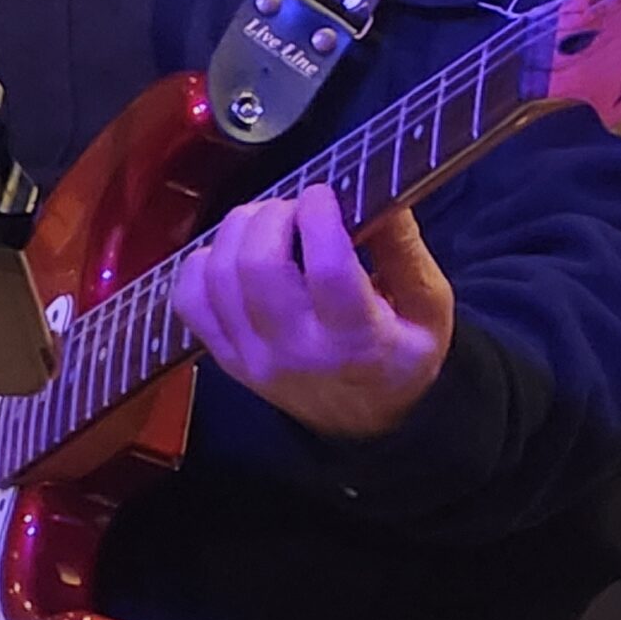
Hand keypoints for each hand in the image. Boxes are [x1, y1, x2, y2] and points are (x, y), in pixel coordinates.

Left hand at [172, 186, 454, 439]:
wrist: (367, 427)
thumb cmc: (401, 356)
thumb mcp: (430, 308)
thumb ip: (406, 250)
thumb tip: (380, 194)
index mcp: (358, 340)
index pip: (327, 269)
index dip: (320, 217)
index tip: (325, 192)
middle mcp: (297, 352)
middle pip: (259, 267)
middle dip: (274, 215)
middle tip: (295, 208)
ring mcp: (253, 359)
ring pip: (218, 276)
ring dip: (238, 230)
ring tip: (267, 222)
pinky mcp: (227, 359)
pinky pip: (190, 302)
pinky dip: (202, 264)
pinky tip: (233, 253)